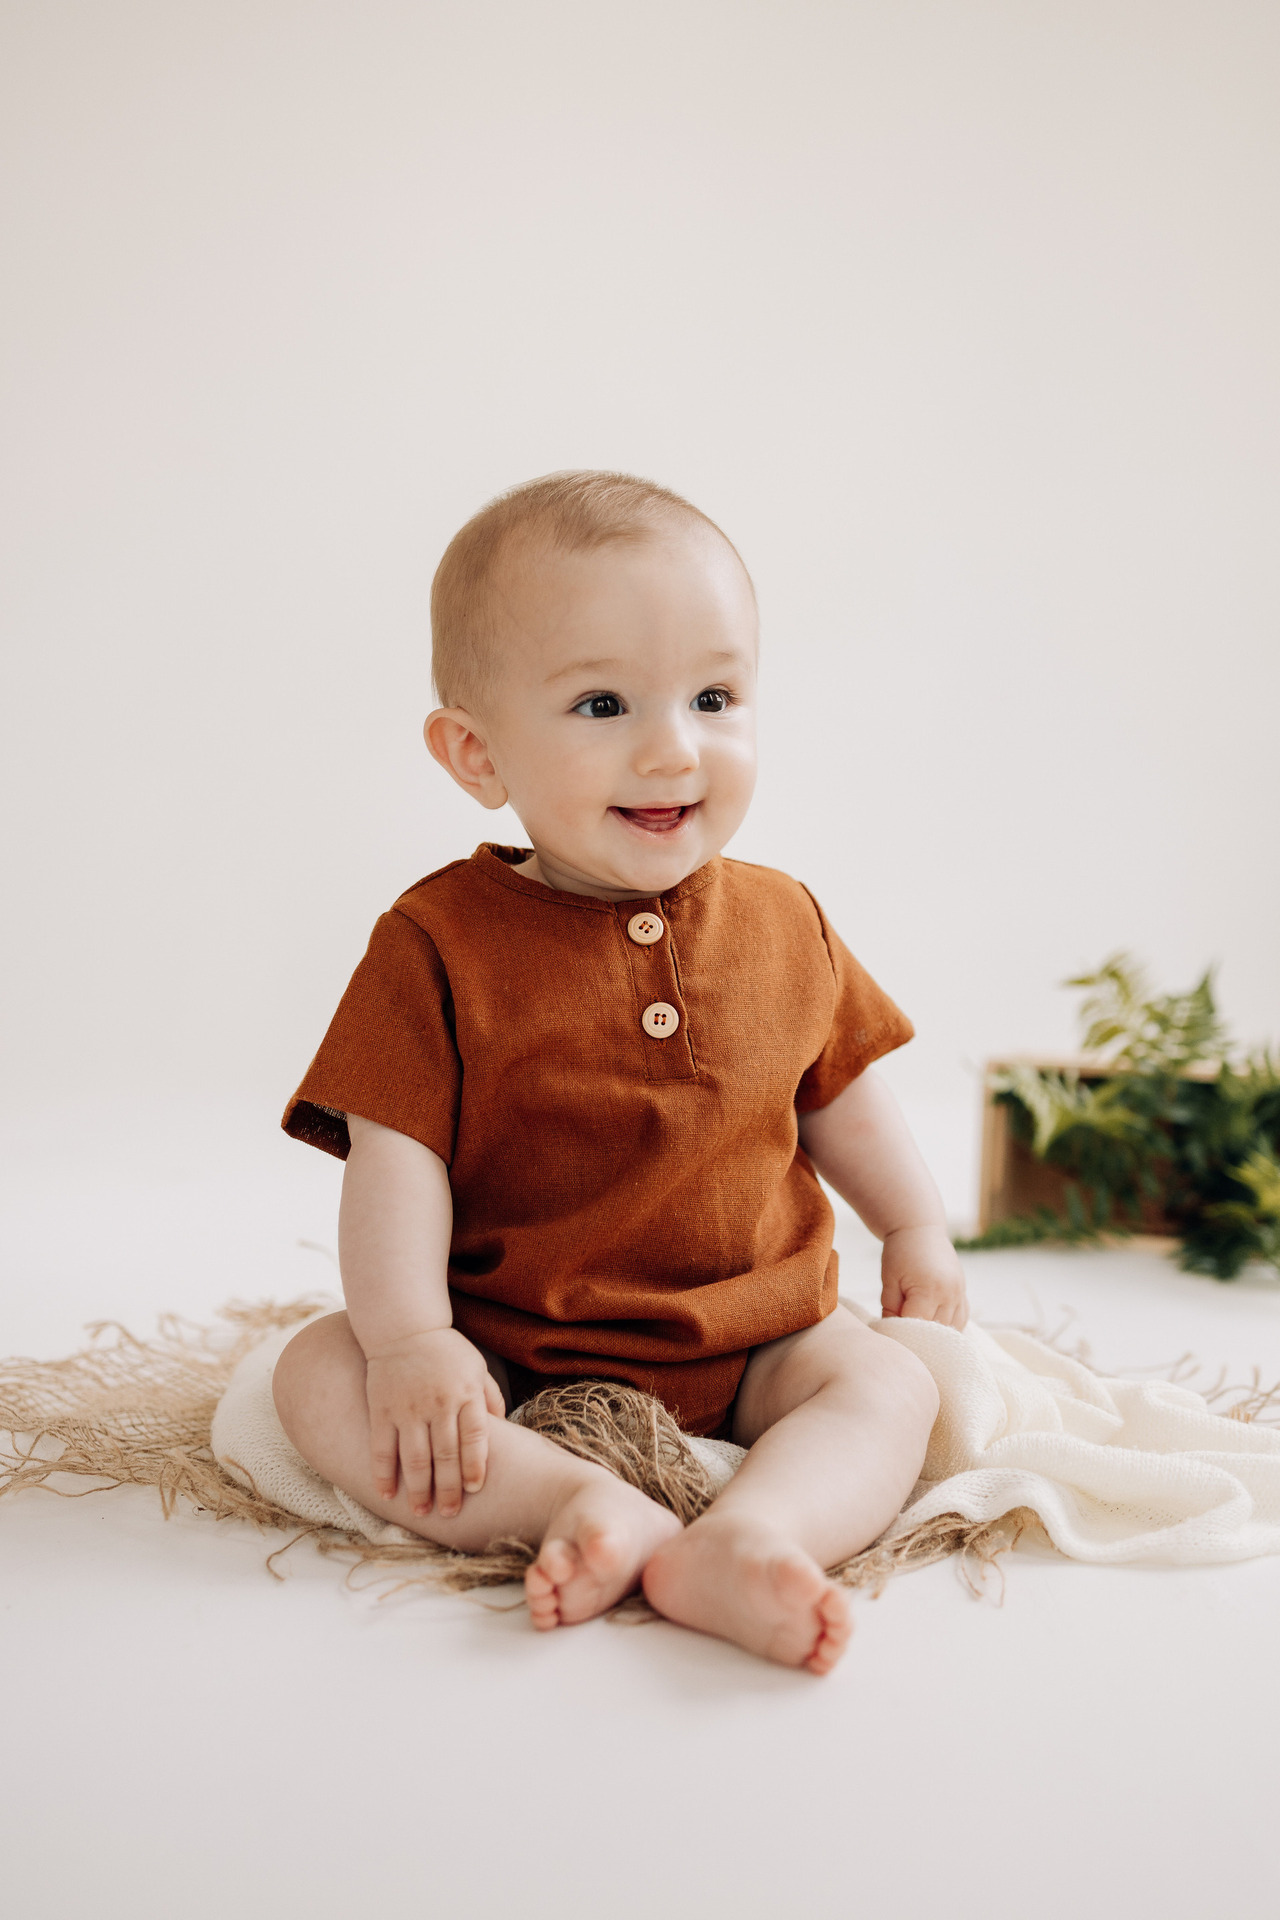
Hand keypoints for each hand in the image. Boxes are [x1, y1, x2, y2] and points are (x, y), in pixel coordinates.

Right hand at [364, 1327, 505, 1518]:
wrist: (404, 1326)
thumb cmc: (447, 1350)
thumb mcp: (477, 1368)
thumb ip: (490, 1399)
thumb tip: (504, 1430)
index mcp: (466, 1394)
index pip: (474, 1437)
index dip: (474, 1466)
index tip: (474, 1489)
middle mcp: (438, 1404)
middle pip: (445, 1455)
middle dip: (448, 1489)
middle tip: (450, 1514)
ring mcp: (408, 1408)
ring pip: (415, 1458)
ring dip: (418, 1489)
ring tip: (421, 1512)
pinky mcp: (381, 1410)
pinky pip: (381, 1448)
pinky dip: (383, 1474)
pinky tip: (387, 1494)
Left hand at [880, 1223, 968, 1328]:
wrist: (920, 1229)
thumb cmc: (900, 1252)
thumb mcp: (889, 1280)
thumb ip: (890, 1309)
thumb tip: (892, 1332)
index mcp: (930, 1290)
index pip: (916, 1326)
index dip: (902, 1333)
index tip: (890, 1335)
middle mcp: (950, 1294)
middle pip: (935, 1331)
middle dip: (918, 1336)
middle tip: (901, 1335)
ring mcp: (960, 1294)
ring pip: (951, 1330)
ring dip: (935, 1335)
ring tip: (918, 1333)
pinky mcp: (963, 1293)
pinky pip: (961, 1320)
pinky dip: (949, 1328)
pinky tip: (935, 1329)